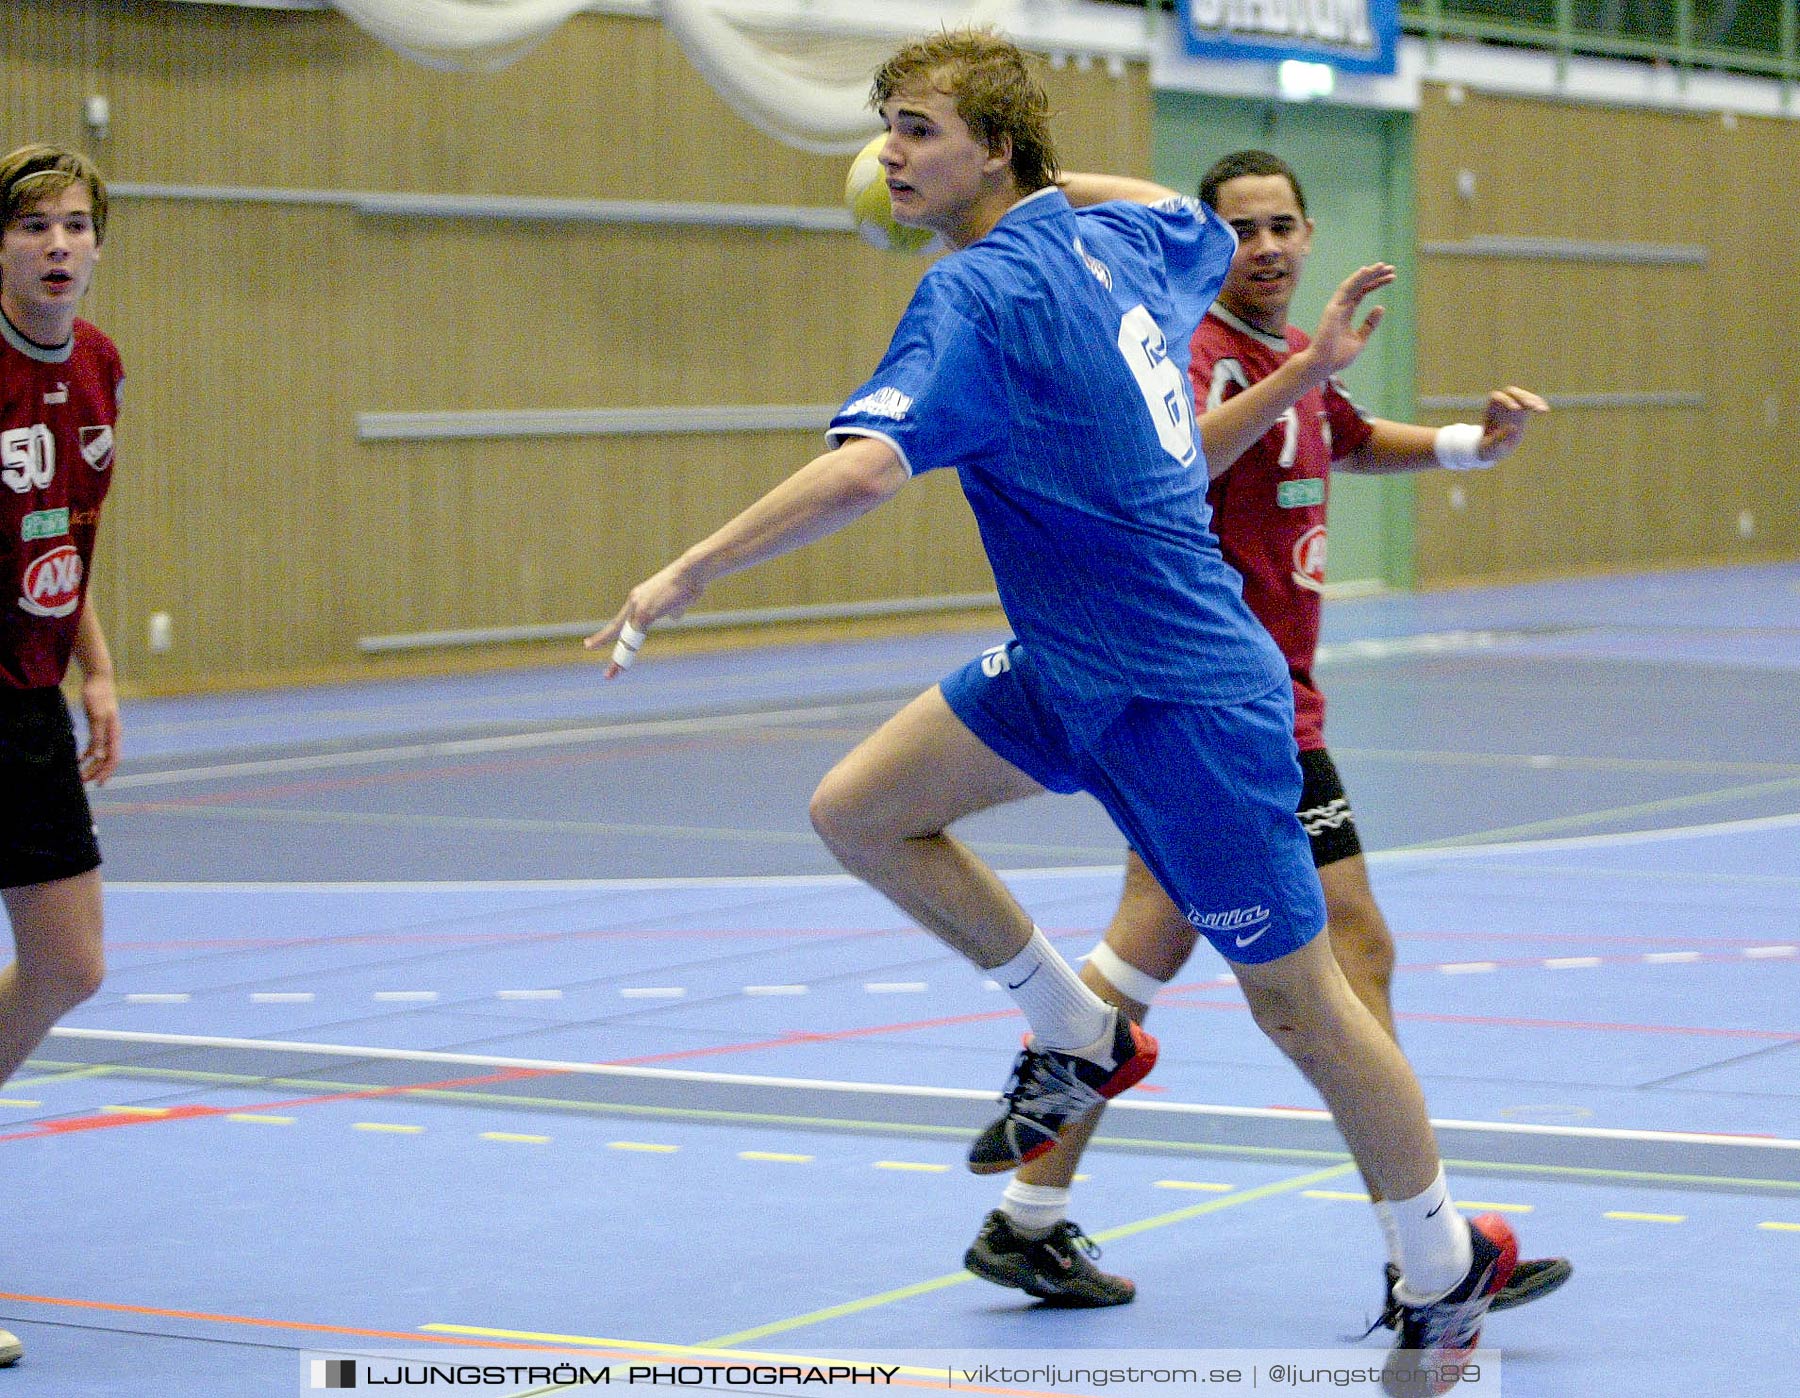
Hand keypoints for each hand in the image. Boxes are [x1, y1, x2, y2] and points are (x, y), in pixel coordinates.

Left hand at [79, 670, 120, 785]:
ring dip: (92, 765)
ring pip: (101, 754)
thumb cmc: (98, 696)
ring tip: (81, 774)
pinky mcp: (98, 725)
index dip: (106, 772)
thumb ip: (99, 737)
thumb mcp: (96, 717)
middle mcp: (112, 734)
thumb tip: (100, 757)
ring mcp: (106, 730)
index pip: (113, 758)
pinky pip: (95, 745)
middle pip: (107, 759)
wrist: (98, 679)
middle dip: (96, 771)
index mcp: (114, 733)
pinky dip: (88, 754)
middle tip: (84, 782)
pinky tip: (79, 758)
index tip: (97, 783)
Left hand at [583, 559, 704, 678]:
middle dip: (602, 641)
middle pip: (616, 628)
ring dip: (620, 656)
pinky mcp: (646, 612)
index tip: (601, 640)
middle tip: (590, 649)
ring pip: (624, 635)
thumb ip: (673, 611)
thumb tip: (673, 618)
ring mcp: (639, 607)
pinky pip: (634, 636)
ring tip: (613, 671)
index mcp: (640, 598)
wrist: (692, 570)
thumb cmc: (690, 582)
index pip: (622, 620)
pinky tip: (622, 663)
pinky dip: (628, 651)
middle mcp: (634, 601)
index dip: (612, 633)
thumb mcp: (679, 600)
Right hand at [1305, 263, 1395, 377]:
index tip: (1392, 277)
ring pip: (1354, 284)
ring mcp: (1336, 306)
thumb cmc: (1338, 356)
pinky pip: (1345, 289)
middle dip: (1375, 276)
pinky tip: (1367, 271)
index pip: (1363, 293)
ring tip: (1383, 266)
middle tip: (1391, 268)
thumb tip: (1380, 307)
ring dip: (1368, 274)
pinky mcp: (1333, 308)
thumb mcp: (1360, 339)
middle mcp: (1341, 306)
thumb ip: (1369, 324)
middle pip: (1360, 285)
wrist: (1324, 365)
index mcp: (1347, 313)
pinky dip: (1356, 279)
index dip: (1376, 284)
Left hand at [1478, 385, 1549, 461]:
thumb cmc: (1488, 449)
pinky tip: (1545, 411)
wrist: (1493, 450)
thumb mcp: (1490, 448)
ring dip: (1534, 400)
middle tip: (1531, 407)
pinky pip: (1532, 403)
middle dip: (1522, 397)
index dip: (1506, 400)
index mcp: (1490, 412)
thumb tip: (1512, 427)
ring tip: (1542, 410)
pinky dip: (1539, 404)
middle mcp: (1501, 407)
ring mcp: (1513, 408)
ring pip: (1524, 396)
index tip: (1516, 409)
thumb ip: (1498, 439)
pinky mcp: (1522, 413)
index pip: (1497, 397)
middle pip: (1512, 393)